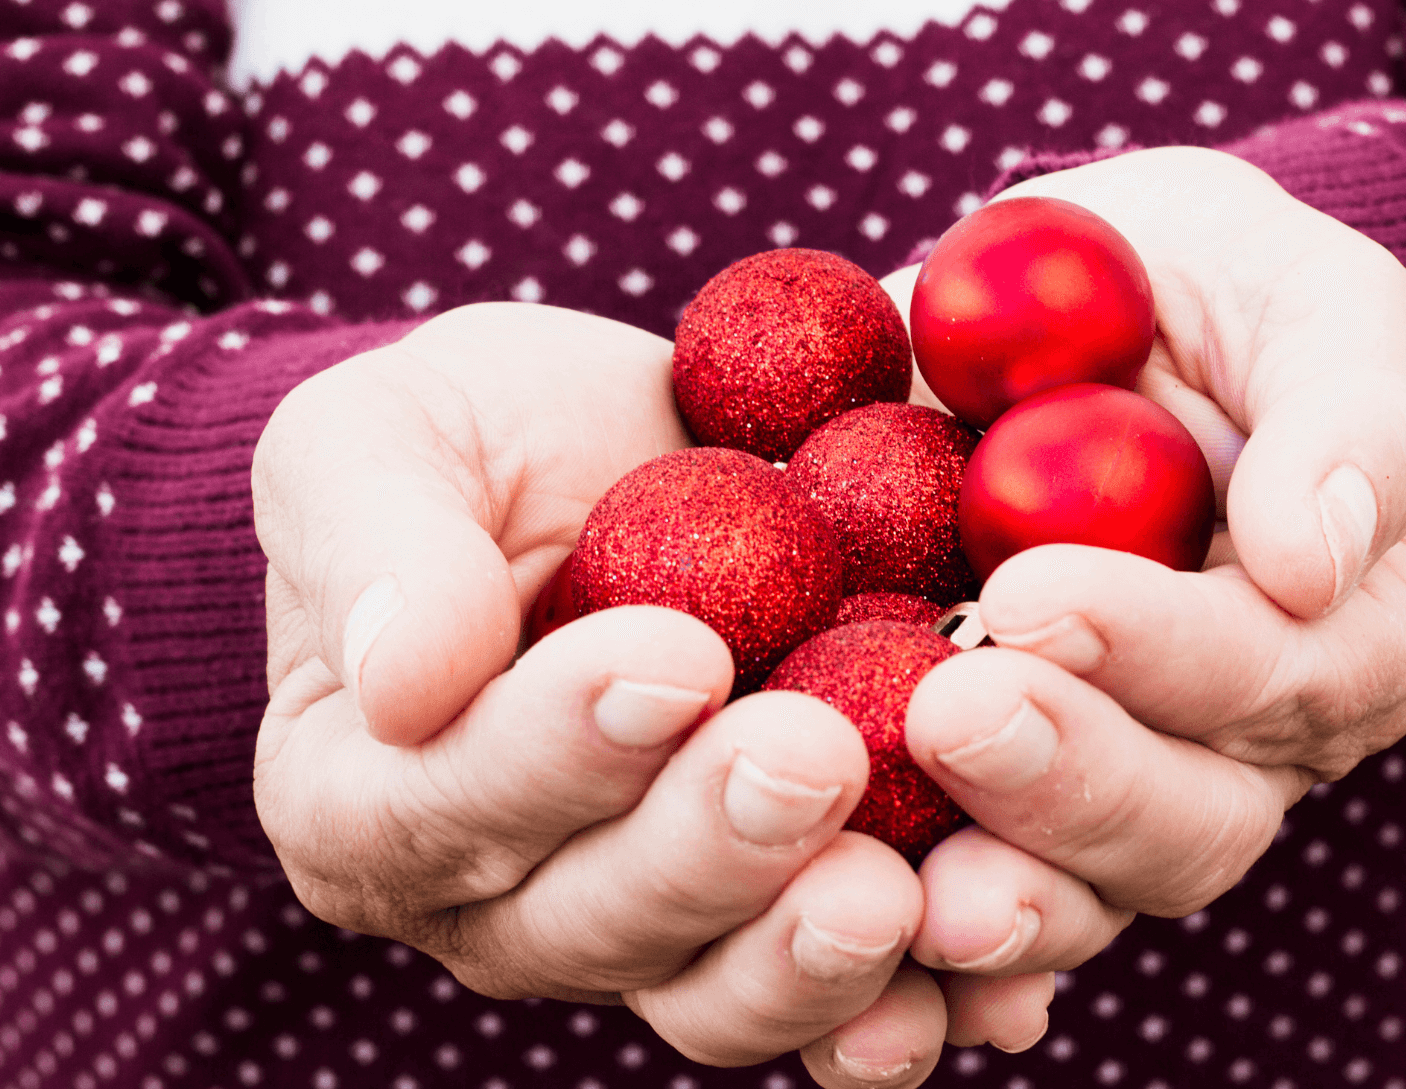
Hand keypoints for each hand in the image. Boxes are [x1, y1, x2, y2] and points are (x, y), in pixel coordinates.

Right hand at [250, 304, 983, 1082]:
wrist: (624, 457)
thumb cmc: (475, 444)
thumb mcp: (382, 439)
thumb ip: (378, 544)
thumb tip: (404, 677)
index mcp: (373, 798)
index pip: (446, 807)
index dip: (558, 750)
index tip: (671, 659)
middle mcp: (515, 899)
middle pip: (607, 918)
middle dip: (714, 847)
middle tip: (811, 757)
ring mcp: (667, 926)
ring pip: (733, 989)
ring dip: (820, 956)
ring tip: (905, 890)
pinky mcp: (797, 910)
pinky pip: (860, 992)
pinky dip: (938, 993)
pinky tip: (1006, 984)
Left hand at [887, 148, 1405, 1017]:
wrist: (1090, 307)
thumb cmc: (1231, 292)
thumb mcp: (1319, 305)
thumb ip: (1347, 420)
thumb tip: (1313, 560)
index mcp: (1348, 639)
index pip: (1270, 675)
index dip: (1159, 651)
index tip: (1033, 593)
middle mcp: (1242, 748)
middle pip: (1182, 824)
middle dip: (1068, 785)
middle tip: (951, 714)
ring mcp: (1112, 783)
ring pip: (1077, 891)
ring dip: (993, 895)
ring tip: (897, 887)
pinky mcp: (990, 792)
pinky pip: (953, 886)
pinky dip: (900, 943)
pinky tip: (822, 939)